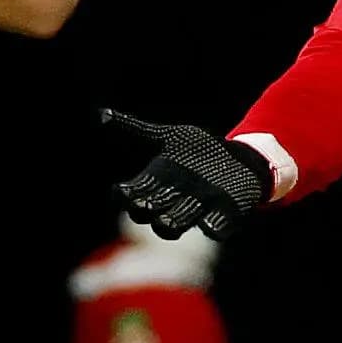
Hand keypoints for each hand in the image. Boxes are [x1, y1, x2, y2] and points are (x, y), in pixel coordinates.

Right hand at [102, 109, 271, 240]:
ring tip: (168, 219)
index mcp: (156, 186)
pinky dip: (213, 226)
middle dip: (148, 210)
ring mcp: (199, 210)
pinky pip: (216, 228)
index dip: (126, 196)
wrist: (238, 160)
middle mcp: (173, 202)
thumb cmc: (195, 151)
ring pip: (177, 225)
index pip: (132, 197)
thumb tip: (102, 114)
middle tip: (147, 202)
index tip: (123, 189)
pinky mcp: (225, 216)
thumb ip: (135, 130)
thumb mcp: (168, 137)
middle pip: (151, 215)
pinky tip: (211, 220)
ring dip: (172, 221)